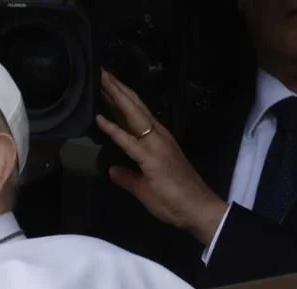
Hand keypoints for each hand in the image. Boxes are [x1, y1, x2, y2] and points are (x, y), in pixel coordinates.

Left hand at [95, 69, 227, 245]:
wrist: (197, 210)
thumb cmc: (175, 200)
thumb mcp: (144, 187)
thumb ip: (128, 177)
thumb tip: (112, 170)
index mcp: (156, 141)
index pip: (134, 114)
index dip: (118, 99)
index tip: (104, 84)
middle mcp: (158, 137)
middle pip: (134, 106)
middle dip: (115, 88)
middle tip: (99, 70)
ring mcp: (157, 145)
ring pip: (134, 114)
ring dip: (116, 97)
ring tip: (101, 79)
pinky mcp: (154, 159)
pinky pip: (130, 141)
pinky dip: (115, 130)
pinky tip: (100, 119)